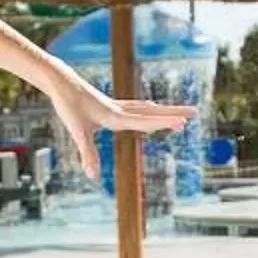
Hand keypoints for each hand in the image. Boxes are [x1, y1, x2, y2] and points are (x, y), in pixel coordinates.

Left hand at [43, 68, 194, 173]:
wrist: (62, 83)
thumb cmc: (69, 106)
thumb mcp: (77, 131)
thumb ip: (87, 153)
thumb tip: (92, 175)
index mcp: (116, 117)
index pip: (145, 121)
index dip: (164, 122)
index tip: (183, 122)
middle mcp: (121, 110)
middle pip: (153, 111)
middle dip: (174, 113)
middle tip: (195, 112)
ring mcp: (117, 106)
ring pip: (147, 108)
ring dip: (164, 111)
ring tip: (179, 114)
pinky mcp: (111, 105)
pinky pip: (136, 107)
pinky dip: (148, 109)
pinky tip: (149, 108)